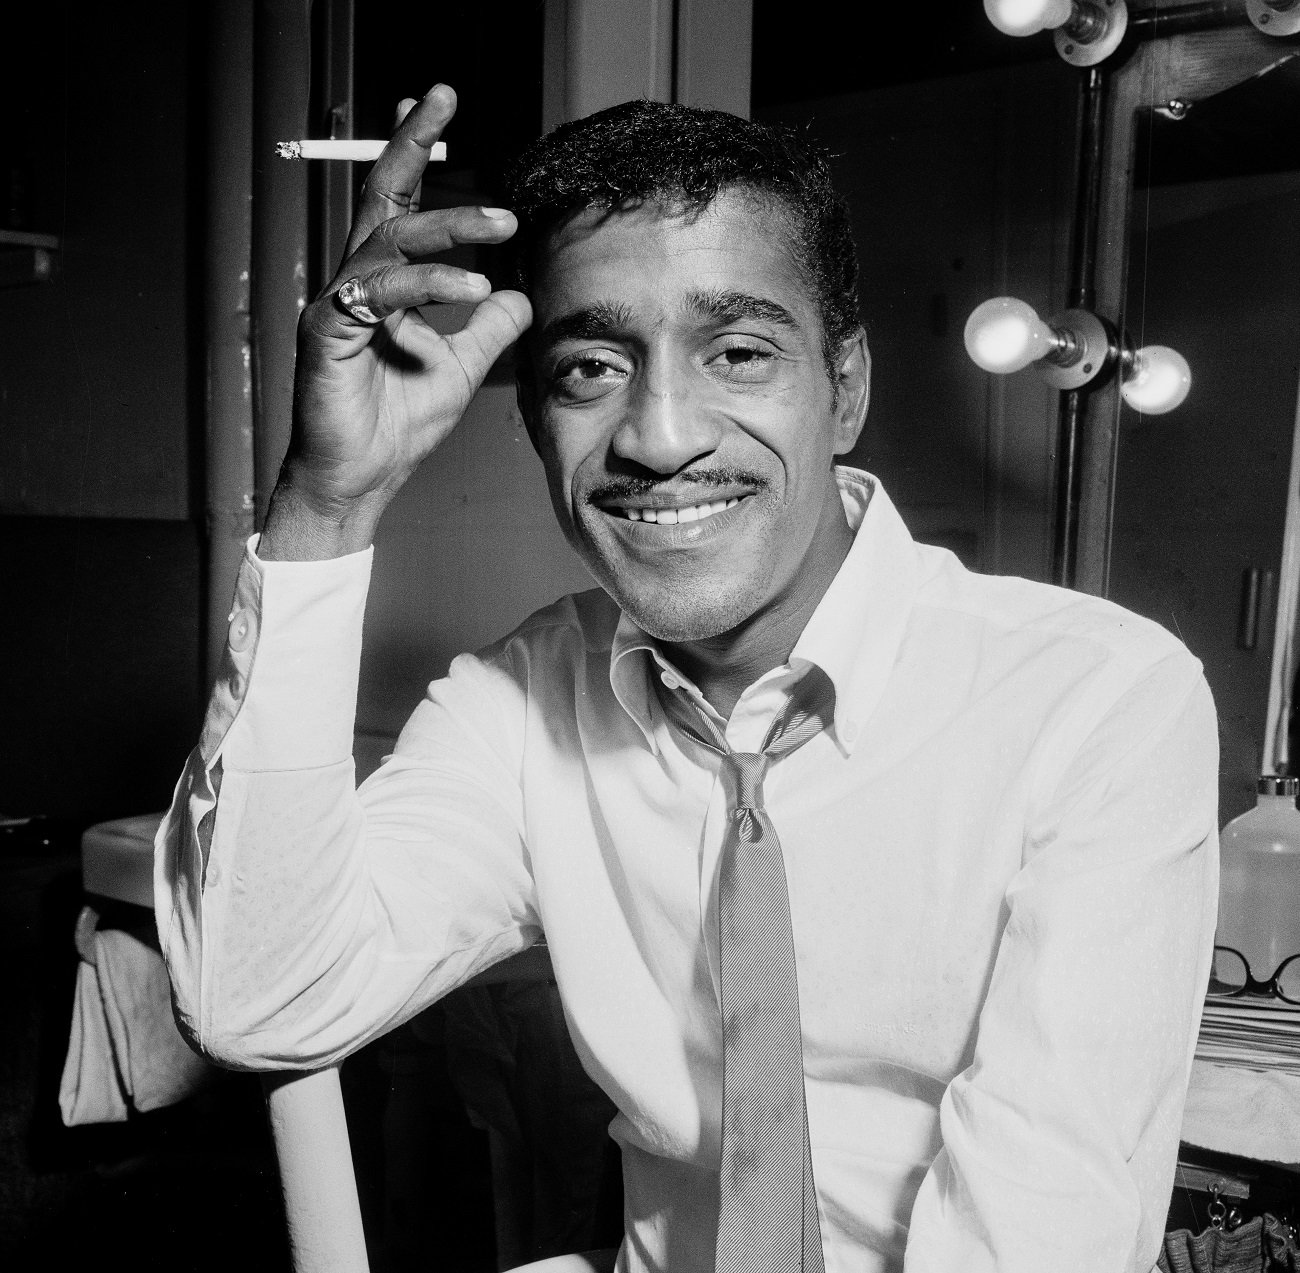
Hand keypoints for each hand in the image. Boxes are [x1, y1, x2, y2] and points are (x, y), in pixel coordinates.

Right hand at [262, 84, 531, 559]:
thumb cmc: (396, 427)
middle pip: (382, 198)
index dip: (416, 156)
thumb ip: (487, 330)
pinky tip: (472, 287)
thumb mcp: (460, 370)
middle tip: (445, 100)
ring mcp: (335, 304)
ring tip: (501, 225)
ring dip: (449, 227)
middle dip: (412, 145)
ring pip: (388, 240)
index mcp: (381, 285)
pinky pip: (376, 292)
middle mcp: (354, 283)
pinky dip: (426, 285)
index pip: (400, 208)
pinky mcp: (325, 333)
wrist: (359, 480)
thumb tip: (518, 295)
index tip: (440, 107)